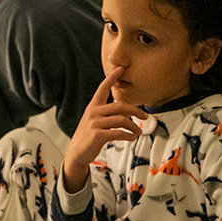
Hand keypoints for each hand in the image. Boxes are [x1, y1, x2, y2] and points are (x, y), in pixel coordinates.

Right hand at [61, 67, 147, 192]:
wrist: (77, 152)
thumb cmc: (89, 136)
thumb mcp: (95, 121)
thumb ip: (108, 114)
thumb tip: (127, 113)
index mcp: (93, 106)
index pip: (103, 88)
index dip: (112, 77)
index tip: (121, 67)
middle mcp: (94, 112)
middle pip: (120, 106)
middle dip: (136, 111)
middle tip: (145, 116)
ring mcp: (95, 123)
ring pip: (122, 120)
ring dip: (133, 126)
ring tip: (138, 132)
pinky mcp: (98, 135)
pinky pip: (118, 133)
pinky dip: (128, 136)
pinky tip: (131, 138)